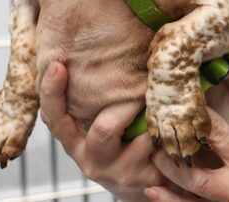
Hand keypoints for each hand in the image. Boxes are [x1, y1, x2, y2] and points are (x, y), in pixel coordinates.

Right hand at [40, 61, 164, 201]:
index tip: (56, 64)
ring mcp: (115, 172)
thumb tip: (102, 46)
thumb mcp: (103, 120)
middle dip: (131, 106)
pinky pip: (162, 150)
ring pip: (142, 139)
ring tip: (168, 110)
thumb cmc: (120, 140)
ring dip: (158, 121)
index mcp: (74, 140)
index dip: (52, 92)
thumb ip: (96, 96)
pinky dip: (171, 135)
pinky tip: (176, 131)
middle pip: (105, 129)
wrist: (142, 183)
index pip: (55, 117)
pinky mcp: (140, 181)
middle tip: (146, 91)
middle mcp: (89, 158)